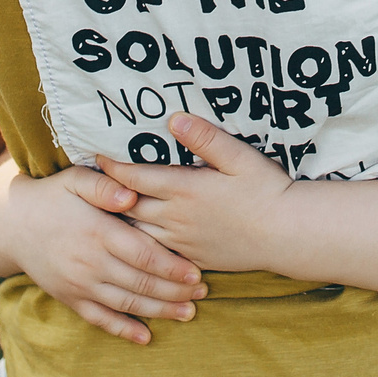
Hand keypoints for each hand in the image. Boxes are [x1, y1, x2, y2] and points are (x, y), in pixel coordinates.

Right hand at [0, 157, 207, 345]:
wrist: (12, 223)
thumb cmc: (53, 195)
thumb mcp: (75, 179)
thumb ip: (104, 185)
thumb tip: (131, 194)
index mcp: (97, 232)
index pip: (142, 254)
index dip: (171, 267)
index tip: (196, 273)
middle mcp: (89, 263)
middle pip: (140, 283)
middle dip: (174, 292)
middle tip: (203, 294)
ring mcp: (79, 284)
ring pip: (126, 304)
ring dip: (160, 312)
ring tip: (188, 314)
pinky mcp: (70, 298)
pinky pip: (100, 319)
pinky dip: (124, 330)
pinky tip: (146, 337)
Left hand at [94, 114, 296, 274]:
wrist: (287, 234)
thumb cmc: (266, 191)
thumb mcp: (239, 157)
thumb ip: (205, 138)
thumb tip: (173, 118)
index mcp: (184, 188)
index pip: (134, 177)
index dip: (111, 166)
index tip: (95, 157)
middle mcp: (176, 217)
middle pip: (128, 207)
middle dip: (107, 196)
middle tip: (90, 186)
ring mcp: (183, 241)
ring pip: (137, 233)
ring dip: (120, 222)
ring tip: (104, 212)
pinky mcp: (192, 258)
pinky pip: (156, 253)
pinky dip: (140, 245)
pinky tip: (135, 240)